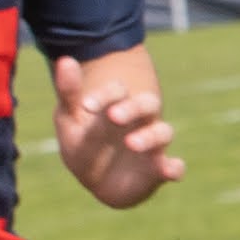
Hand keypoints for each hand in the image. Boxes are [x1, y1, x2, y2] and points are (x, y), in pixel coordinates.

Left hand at [52, 61, 182, 206]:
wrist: (96, 181)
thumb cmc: (83, 143)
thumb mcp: (70, 119)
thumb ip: (69, 92)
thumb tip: (65, 59)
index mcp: (117, 106)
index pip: (118, 91)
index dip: (105, 94)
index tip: (86, 106)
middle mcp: (139, 122)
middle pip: (148, 104)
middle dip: (134, 108)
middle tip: (114, 116)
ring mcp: (152, 146)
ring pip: (163, 133)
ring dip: (151, 136)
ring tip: (131, 143)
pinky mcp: (159, 170)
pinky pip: (174, 168)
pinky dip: (175, 167)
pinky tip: (168, 168)